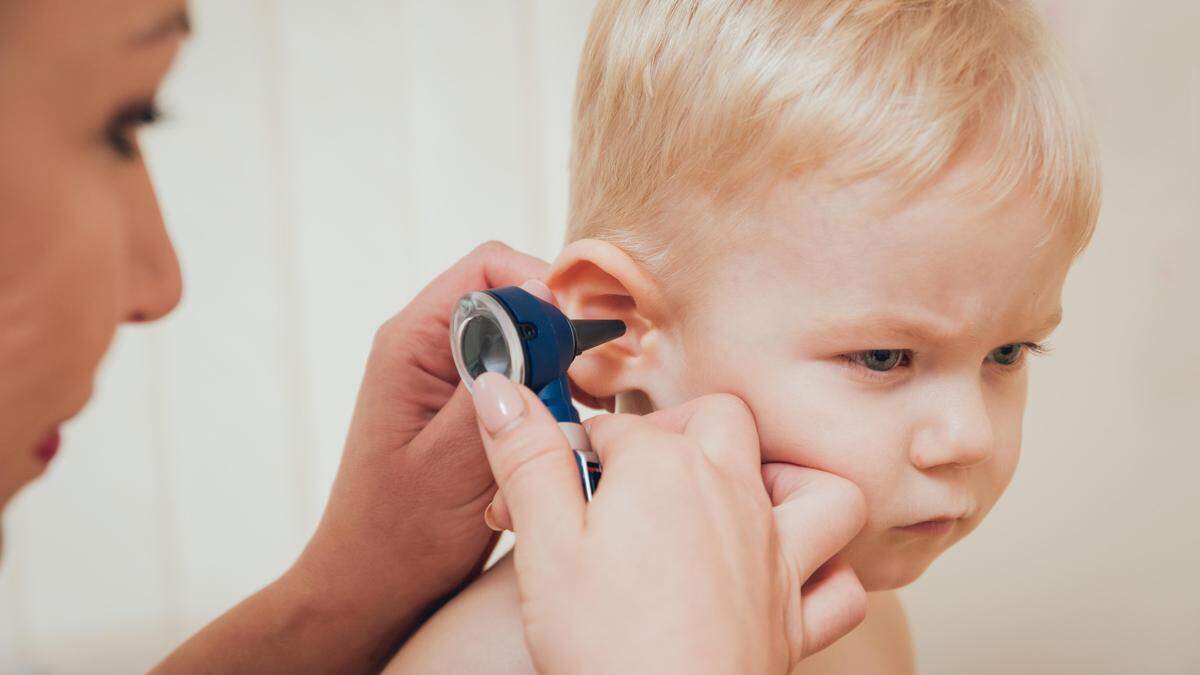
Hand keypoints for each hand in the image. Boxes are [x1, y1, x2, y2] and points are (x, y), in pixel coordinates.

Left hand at [285, 242, 552, 664]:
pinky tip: (560, 437)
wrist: (374, 587)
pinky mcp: (468, 406)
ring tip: (579, 415)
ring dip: (558, 373)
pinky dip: (548, 401)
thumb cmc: (399, 535)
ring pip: (525, 341)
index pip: (488, 268)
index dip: (542, 286)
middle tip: (592, 384)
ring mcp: (449, 376)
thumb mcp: (453, 460)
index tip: (578, 333)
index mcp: (411, 343)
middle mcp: (429, 348)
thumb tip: (540, 319)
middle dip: (559, 334)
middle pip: (513, 298)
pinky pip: (521, 379)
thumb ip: (495, 387)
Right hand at [472, 374, 867, 673]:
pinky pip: (841, 584)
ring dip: (784, 483)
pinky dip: (825, 573)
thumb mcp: (543, 542)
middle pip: (720, 419)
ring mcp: (774, 556)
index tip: (540, 483)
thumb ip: (526, 458)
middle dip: (676, 429)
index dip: (567, 451)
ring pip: (816, 489)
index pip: (611, 427)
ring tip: (736, 498)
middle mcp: (731, 497)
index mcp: (665, 469)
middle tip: (630, 473)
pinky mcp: (793, 619)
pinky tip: (788, 575)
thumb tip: (497, 389)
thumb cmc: (602, 643)